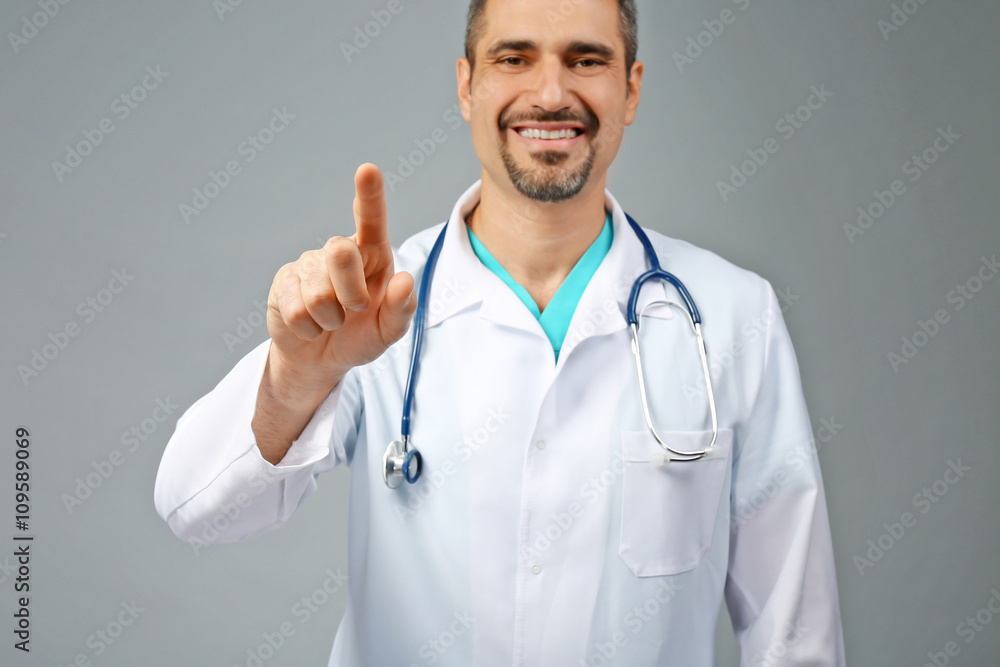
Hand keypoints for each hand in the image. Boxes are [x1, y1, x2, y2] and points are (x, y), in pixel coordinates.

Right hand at [265, 163, 416, 393]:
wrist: (322, 358)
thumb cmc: (361, 336)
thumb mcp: (389, 331)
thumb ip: (402, 309)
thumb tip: (405, 281)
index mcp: (372, 254)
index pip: (371, 219)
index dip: (369, 195)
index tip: (367, 170)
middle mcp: (339, 250)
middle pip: (340, 253)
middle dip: (351, 293)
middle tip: (355, 309)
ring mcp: (308, 264)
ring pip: (318, 293)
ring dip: (331, 320)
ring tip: (333, 322)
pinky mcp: (283, 282)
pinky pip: (296, 310)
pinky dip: (310, 329)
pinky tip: (311, 326)